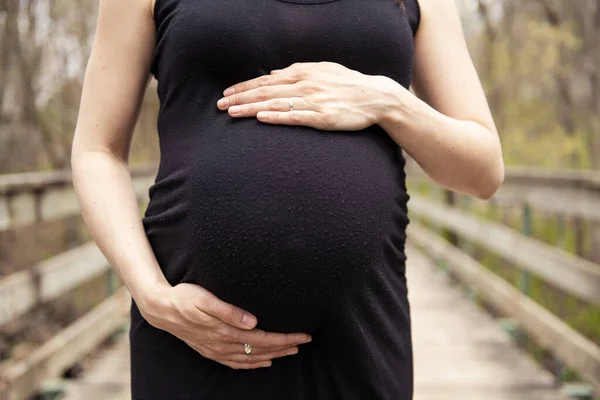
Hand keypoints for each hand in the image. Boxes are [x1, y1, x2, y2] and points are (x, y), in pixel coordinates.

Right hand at [138, 282, 311, 369]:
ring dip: (273, 355)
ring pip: (252, 358)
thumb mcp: (204, 299)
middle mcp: (223, 344)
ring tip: (291, 352)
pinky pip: (236, 363)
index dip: (285, 338)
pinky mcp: (211, 350)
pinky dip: (253, 364)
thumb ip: (229, 311)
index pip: (263, 339)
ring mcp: (217, 350)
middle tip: (305, 342)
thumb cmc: (184, 298)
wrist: (160, 308)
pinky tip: (263, 362)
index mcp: (226, 331)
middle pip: (261, 350)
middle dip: (285, 347)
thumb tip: (253, 321)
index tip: (303, 335)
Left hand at [216, 61, 399, 130]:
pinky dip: (276, 117)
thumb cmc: (348, 84)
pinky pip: (295, 117)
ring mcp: (313, 101)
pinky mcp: (322, 118)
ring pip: (275, 105)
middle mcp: (305, 85)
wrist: (375, 97)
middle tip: (219, 105)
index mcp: (303, 73)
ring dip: (251, 109)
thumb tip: (273, 75)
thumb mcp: (322, 70)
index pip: (266, 81)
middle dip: (240, 98)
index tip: (226, 93)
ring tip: (231, 113)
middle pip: (265, 92)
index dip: (244, 87)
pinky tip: (261, 118)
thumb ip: (296, 71)